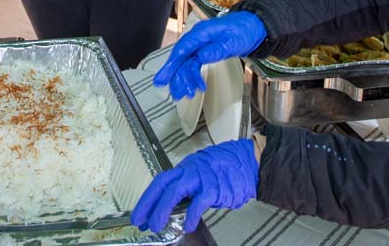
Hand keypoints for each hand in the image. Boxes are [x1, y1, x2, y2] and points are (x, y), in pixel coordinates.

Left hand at [132, 139, 258, 232]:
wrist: (249, 162)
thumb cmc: (227, 168)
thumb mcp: (202, 175)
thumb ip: (188, 189)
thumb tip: (172, 207)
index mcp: (186, 169)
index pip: (161, 182)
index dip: (147, 198)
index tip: (139, 214)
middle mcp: (191, 171)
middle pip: (163, 185)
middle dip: (149, 204)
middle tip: (140, 221)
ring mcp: (202, 177)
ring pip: (175, 191)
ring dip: (163, 209)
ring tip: (157, 225)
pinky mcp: (215, 187)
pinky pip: (199, 201)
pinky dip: (191, 214)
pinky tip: (187, 225)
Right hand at [154, 12, 266, 99]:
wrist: (253, 26)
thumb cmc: (244, 30)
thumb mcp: (232, 41)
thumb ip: (216, 50)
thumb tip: (199, 58)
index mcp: (202, 32)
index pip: (183, 48)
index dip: (172, 64)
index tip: (164, 77)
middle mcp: (198, 37)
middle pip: (181, 57)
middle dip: (176, 75)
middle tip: (174, 91)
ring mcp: (200, 43)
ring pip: (186, 62)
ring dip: (184, 78)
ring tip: (184, 93)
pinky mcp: (203, 49)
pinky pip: (192, 63)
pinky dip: (191, 75)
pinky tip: (192, 85)